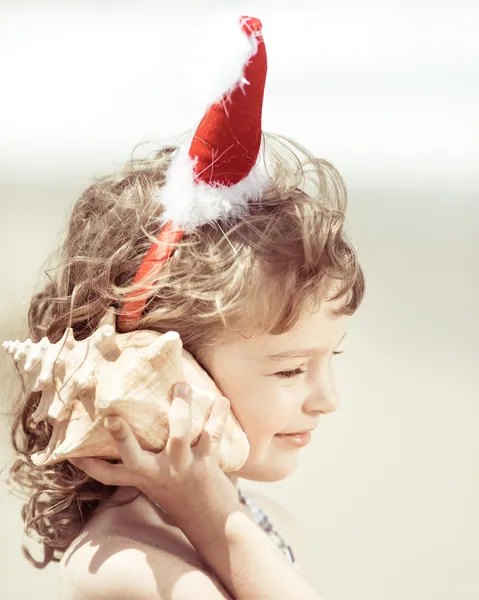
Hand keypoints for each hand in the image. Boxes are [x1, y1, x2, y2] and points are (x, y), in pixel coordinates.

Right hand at [69, 382, 240, 526]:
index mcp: (141, 478)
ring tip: (181, 386)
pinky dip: (218, 415)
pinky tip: (221, 400)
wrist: (212, 522)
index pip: (107, 475)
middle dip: (121, 437)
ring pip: (179, 434)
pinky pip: (213, 434)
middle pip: (132, 456)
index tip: (70, 451)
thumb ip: (142, 461)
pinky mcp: (205, 464)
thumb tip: (127, 426)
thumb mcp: (155, 481)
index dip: (88, 464)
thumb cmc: (179, 493)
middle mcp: (157, 474)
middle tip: (111, 418)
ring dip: (181, 407)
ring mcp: (180, 468)